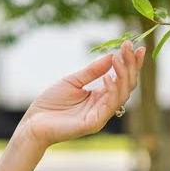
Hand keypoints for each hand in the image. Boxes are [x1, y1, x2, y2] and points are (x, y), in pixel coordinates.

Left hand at [22, 39, 145, 146]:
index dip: (131, 64)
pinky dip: (111, 90)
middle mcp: (104, 106)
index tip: (136, 47)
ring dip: (123, 75)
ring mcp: (100, 116)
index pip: (122, 79)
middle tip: (129, 47)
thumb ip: (92, 71)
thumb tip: (112, 56)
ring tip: (118, 58)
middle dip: (131, 65)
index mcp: (100, 97)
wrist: (33, 123)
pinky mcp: (94, 123)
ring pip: (122, 95)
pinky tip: (108, 77)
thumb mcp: (72, 81)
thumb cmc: (50, 103)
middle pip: (127, 86)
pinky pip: (109, 106)